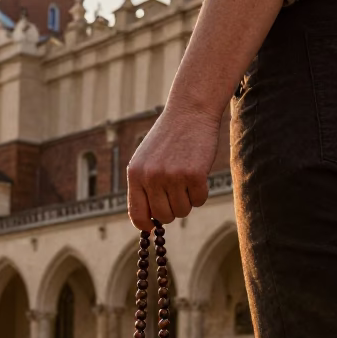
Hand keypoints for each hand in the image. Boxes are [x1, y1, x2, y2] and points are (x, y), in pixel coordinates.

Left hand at [126, 106, 218, 230]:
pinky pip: (199, 201)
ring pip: (182, 211)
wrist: (189, 112)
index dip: (146, 225)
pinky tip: (198, 173)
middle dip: (173, 210)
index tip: (154, 225)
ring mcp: (172, 176)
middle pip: (164, 216)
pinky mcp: (194, 175)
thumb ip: (144, 187)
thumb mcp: (146, 160)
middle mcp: (151, 177)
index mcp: (135, 174)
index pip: (137, 214)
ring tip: (186, 179)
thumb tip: (149, 221)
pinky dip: (201, 192)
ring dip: (188, 200)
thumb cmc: (169, 139)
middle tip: (178, 193)